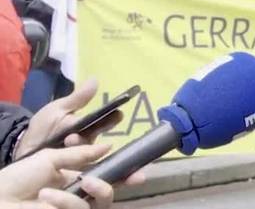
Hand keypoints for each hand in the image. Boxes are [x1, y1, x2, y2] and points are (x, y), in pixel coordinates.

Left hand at [0, 144, 137, 207]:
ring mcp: (71, 207)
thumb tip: (110, 147)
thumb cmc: (18, 175)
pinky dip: (66, 201)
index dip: (122, 170)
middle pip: (110, 189)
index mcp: (71, 175)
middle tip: (136, 177)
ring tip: (85, 181)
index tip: (141, 165)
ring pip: (102, 201)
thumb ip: (82, 154)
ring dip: (99, 188)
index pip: (102, 172)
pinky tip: (48, 196)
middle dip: (125, 181)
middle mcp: (75, 192)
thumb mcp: (51, 156)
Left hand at [14, 80, 121, 159]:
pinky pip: (79, 168)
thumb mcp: (58, 109)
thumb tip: (95, 79)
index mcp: (88, 126)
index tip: (118, 113)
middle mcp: (87, 142)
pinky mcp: (72, 171)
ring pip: (87, 154)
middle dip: (89, 137)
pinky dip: (75, 164)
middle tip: (75, 135)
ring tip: (67, 141)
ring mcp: (80, 158)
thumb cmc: (44, 127)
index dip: (113, 119)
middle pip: (96, 140)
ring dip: (77, 148)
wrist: (24, 148)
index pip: (106, 122)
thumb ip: (77, 98)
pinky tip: (69, 161)